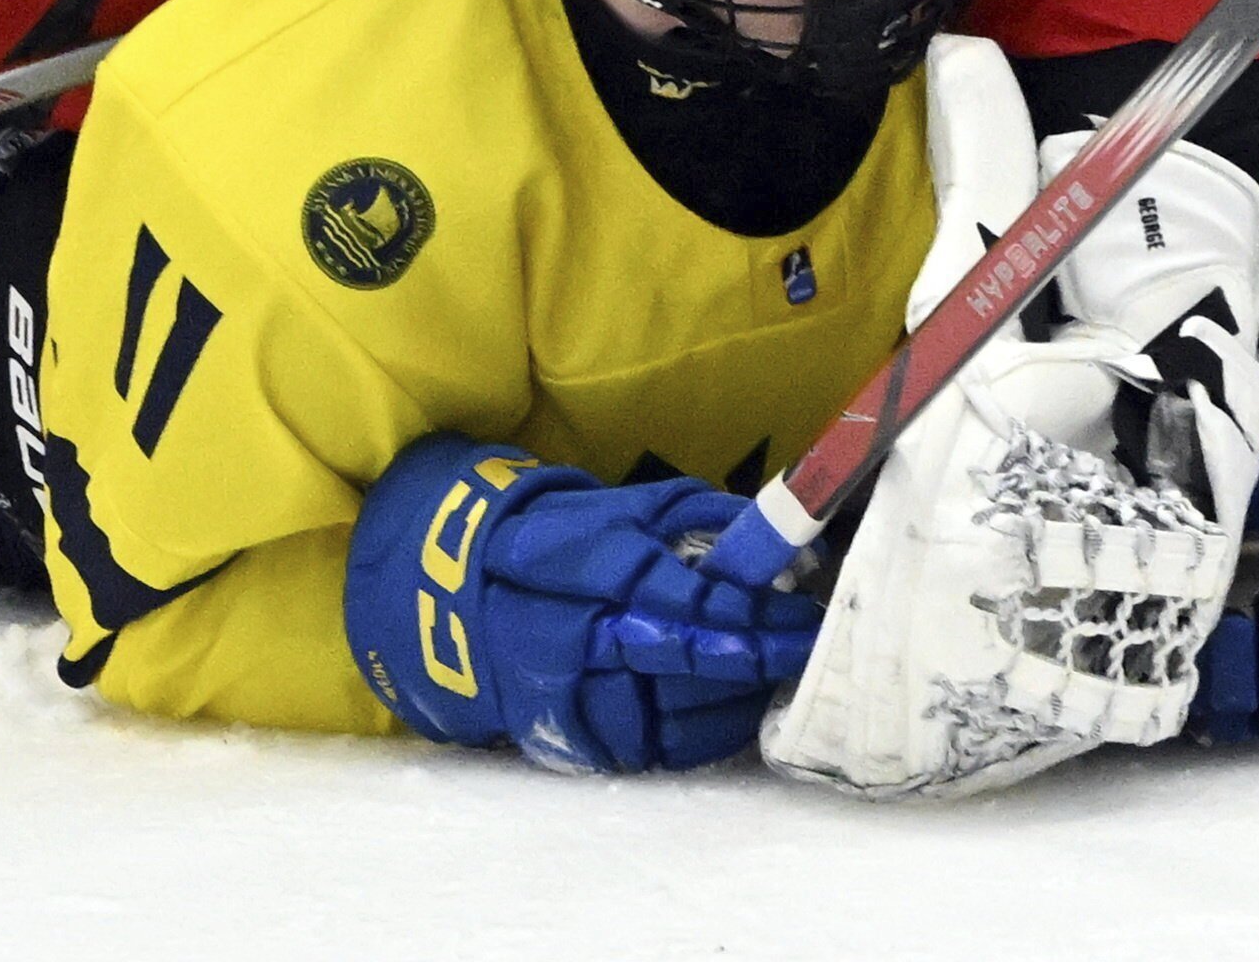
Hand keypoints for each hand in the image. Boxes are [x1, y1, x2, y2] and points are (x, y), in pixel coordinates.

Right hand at [345, 436, 822, 773]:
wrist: (451, 598)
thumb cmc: (561, 539)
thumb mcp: (622, 507)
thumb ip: (700, 518)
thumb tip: (783, 540)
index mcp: (586, 566)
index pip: (679, 596)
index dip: (746, 609)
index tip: (801, 608)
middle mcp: (574, 636)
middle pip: (681, 660)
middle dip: (756, 657)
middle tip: (807, 648)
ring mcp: (567, 694)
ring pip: (673, 713)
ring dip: (738, 699)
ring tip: (778, 677)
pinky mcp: (568, 737)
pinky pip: (652, 750)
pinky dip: (704, 735)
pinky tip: (735, 712)